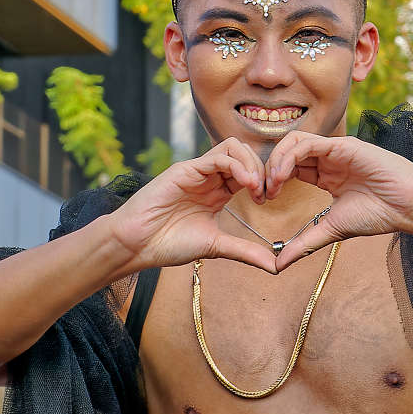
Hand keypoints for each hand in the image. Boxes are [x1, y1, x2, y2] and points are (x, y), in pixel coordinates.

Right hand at [106, 137, 279, 272]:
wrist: (137, 244)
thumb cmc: (169, 244)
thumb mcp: (216, 246)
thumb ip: (245, 251)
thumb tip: (275, 267)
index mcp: (216, 192)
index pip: (248, 171)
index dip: (263, 180)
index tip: (267, 200)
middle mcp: (208, 178)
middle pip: (244, 153)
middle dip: (261, 169)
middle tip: (264, 193)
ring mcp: (197, 171)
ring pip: (233, 147)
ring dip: (251, 164)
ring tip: (254, 188)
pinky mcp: (186, 169)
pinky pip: (218, 156)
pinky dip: (238, 166)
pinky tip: (244, 185)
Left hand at [262, 132, 412, 266]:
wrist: (407, 206)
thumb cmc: (378, 215)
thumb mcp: (331, 230)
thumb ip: (304, 244)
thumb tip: (277, 265)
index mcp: (326, 175)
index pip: (289, 167)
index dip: (272, 180)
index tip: (263, 200)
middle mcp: (328, 159)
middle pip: (287, 151)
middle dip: (269, 169)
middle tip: (261, 191)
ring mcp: (335, 150)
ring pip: (294, 142)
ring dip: (277, 161)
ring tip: (271, 184)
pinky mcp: (343, 144)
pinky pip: (308, 143)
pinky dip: (290, 156)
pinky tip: (283, 176)